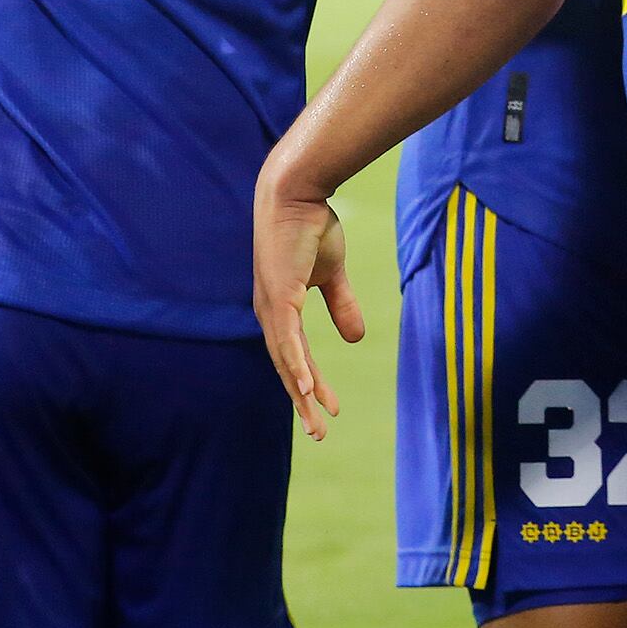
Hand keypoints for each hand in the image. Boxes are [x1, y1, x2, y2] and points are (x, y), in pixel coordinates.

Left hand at [250, 161, 356, 440]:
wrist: (296, 192)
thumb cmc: (311, 225)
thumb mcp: (333, 272)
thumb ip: (342, 303)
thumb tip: (356, 339)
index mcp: (280, 308)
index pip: (295, 356)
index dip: (311, 383)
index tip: (328, 407)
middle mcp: (270, 313)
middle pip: (287, 368)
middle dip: (302, 403)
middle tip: (319, 434)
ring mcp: (271, 307)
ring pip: (287, 362)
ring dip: (301, 395)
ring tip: (317, 424)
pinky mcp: (279, 298)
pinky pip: (288, 342)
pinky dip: (298, 367)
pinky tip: (306, 390)